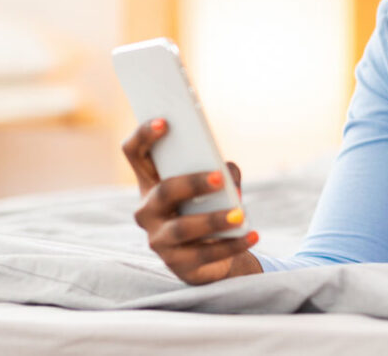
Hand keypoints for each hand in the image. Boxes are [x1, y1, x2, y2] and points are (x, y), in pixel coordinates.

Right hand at [121, 118, 260, 284]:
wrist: (212, 254)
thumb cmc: (210, 206)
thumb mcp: (217, 186)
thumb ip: (224, 172)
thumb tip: (226, 173)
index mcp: (152, 182)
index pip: (135, 153)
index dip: (145, 135)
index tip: (166, 122)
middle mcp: (147, 210)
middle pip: (164, 191)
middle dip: (192, 183)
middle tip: (219, 179)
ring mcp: (158, 239)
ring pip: (181, 228)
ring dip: (213, 220)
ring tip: (240, 214)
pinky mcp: (177, 264)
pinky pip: (204, 254)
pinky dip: (232, 243)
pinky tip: (252, 234)